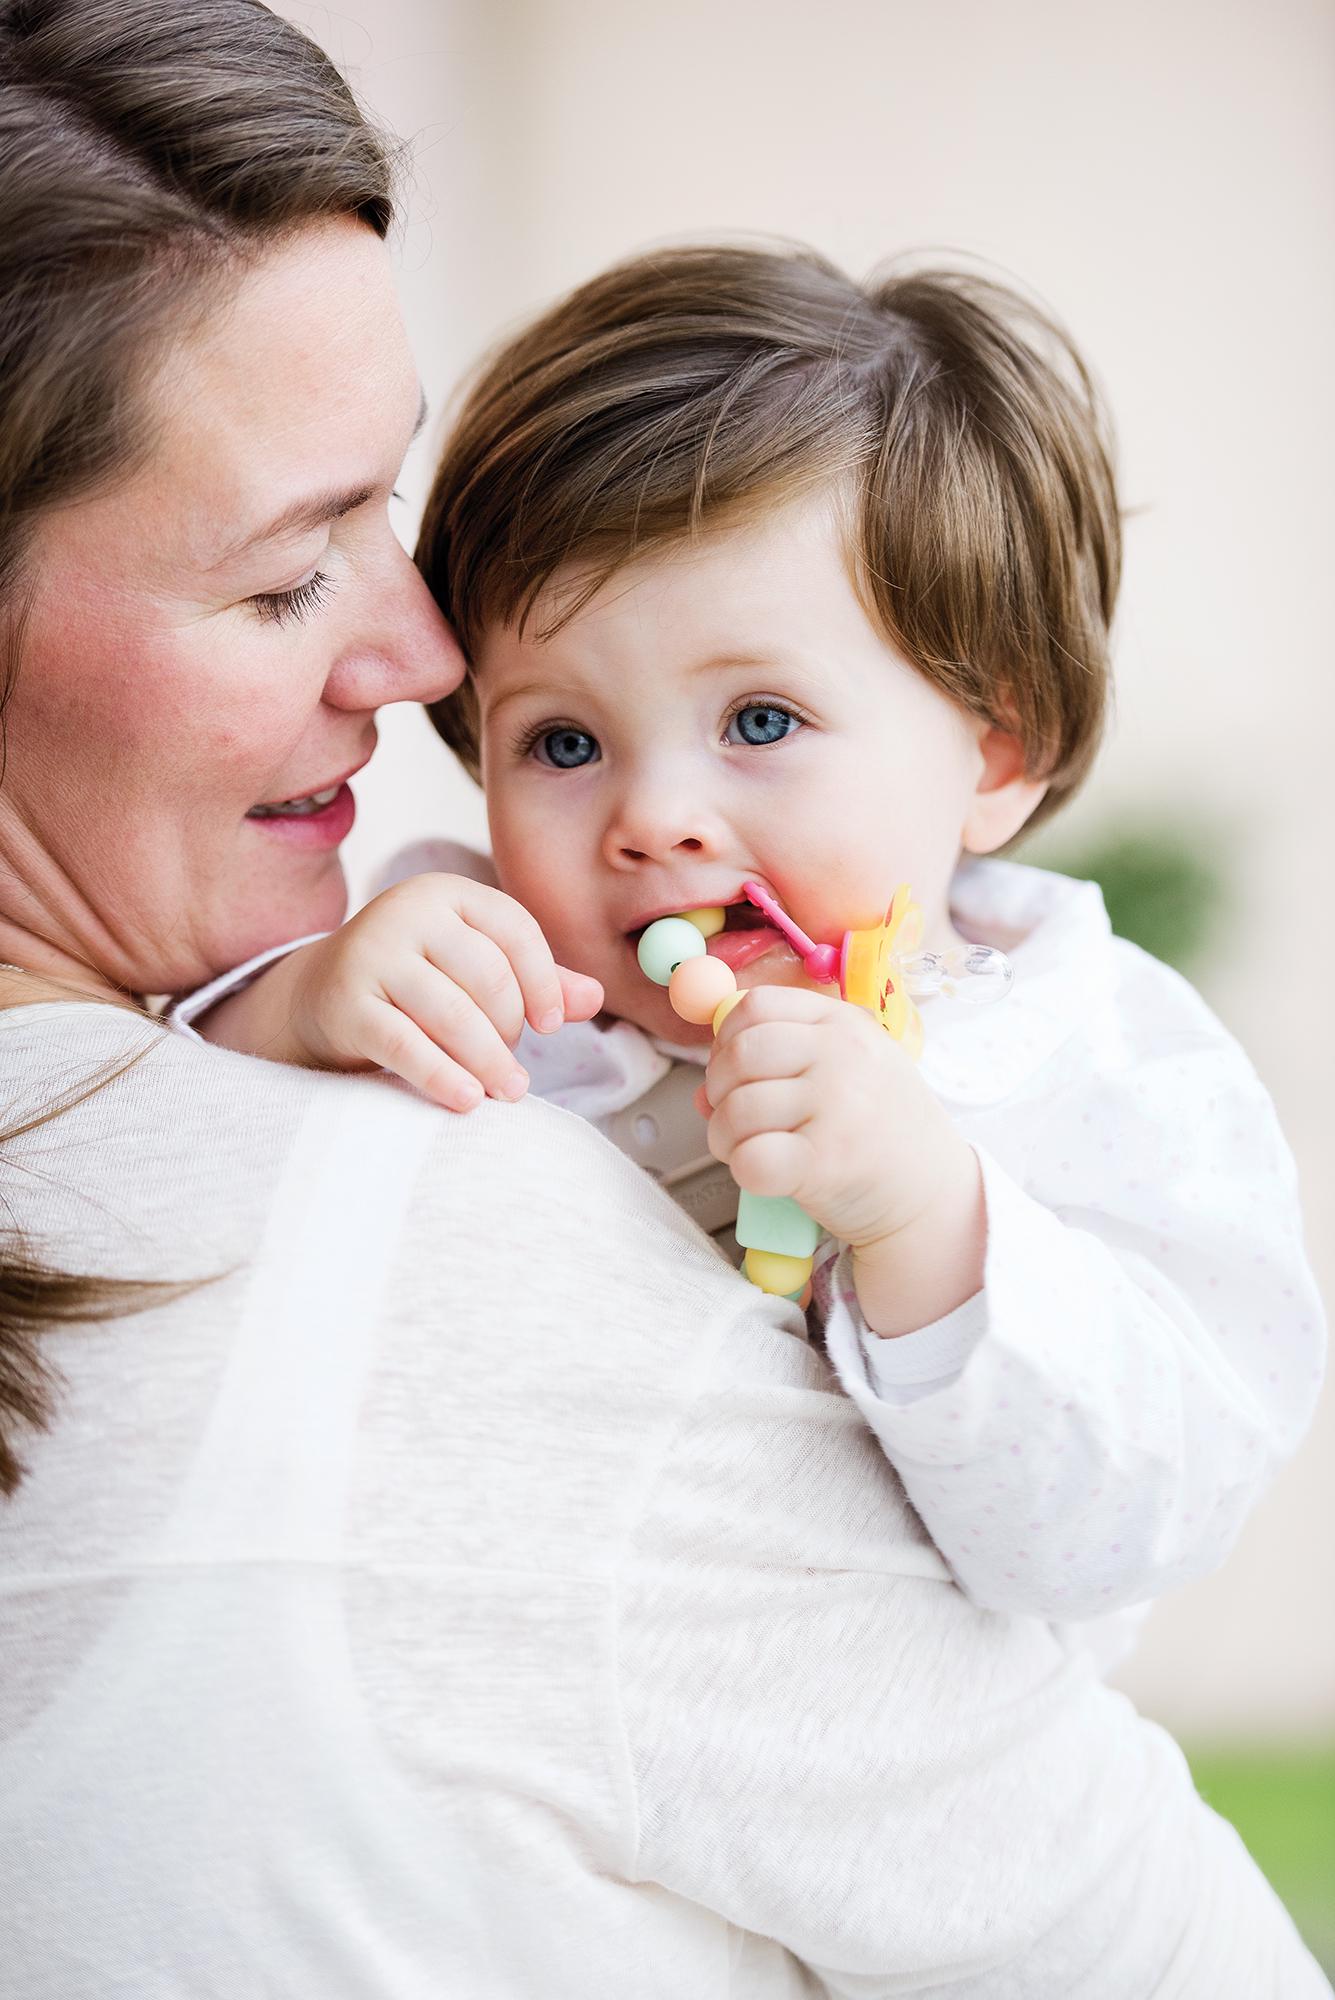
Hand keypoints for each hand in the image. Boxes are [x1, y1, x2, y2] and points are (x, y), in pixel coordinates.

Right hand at [201, 873, 602, 1111]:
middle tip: (513, 1066)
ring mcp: (372, 955)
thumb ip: (536, 980)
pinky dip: (442, 1076)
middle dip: (510, 1029)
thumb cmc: (417, 982)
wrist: (320, 997)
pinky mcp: (346, 1003)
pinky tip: (467, 1101)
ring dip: (488, 1061)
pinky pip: (406, 1044)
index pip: (514, 927)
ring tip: (507, 1092)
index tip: (551, 1026)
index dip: (542, 980)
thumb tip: (595, 998)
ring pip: (451, 1013)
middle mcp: (407, 912)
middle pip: (487, 974)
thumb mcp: (474, 968)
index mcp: (447, 893)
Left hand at [700, 986, 984, 1333]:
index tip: (738, 1071)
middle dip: (720, 1090)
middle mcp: (842, 1055)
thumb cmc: (881, 1132)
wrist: (933, 1195)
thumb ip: (779, 1065)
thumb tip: (704, 1091)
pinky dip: (745, 1170)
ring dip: (726, 1137)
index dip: (728, 1039)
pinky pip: (751, 1159)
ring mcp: (838, 1106)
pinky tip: (767, 1174)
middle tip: (738, 1118)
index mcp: (843, 1024)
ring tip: (751, 1149)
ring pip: (737, 1109)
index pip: (755, 1005)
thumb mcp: (847, 1072)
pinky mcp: (828, 1161)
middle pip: (740, 1054)